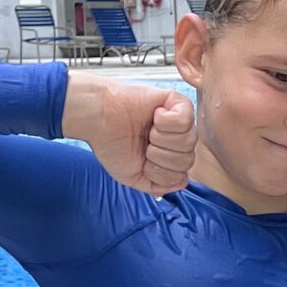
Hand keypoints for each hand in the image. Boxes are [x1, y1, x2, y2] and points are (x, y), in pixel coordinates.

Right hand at [63, 74, 195, 196]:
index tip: (142, 159)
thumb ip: (157, 185)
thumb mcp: (133, 176)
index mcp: (169, 157)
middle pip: (187, 160)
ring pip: (188, 141)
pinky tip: (154, 115)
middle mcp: (178, 140)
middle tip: (144, 143)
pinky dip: (166, 121)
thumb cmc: (112, 144)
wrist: (98, 119)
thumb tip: (183, 181)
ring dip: (161, 138)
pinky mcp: (179, 102)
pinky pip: (186, 120)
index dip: (159, 171)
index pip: (181, 175)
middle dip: (159, 156)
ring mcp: (181, 121)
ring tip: (148, 129)